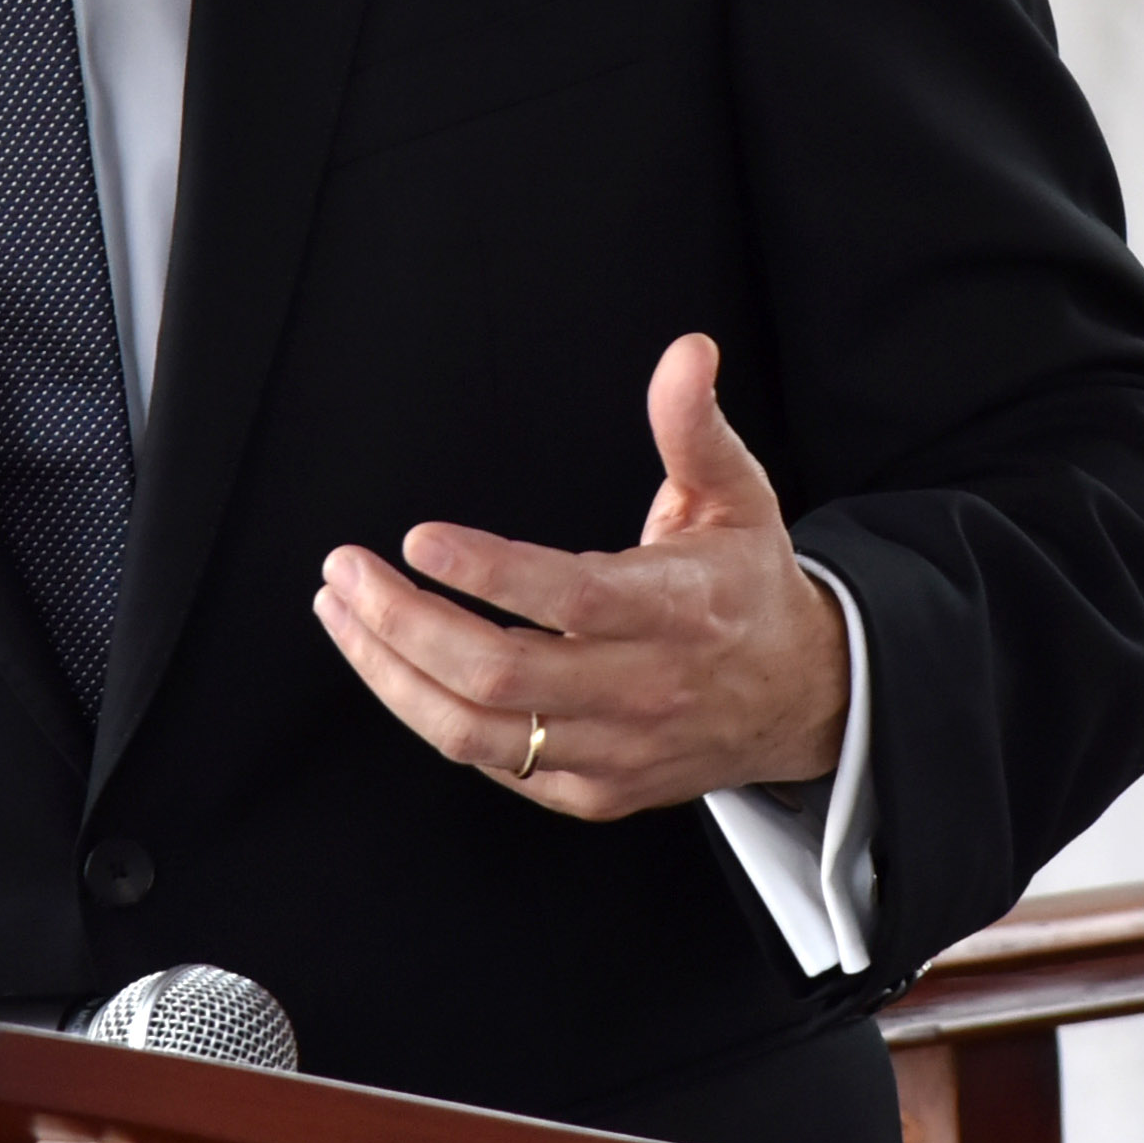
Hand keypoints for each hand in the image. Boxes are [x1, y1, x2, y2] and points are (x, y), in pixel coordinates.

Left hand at [311, 333, 849, 819]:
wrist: (803, 700)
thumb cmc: (747, 585)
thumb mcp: (737, 495)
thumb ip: (694, 425)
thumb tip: (686, 351)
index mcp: (675, 610)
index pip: (570, 598)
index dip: (488, 573)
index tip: (417, 538)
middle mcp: (643, 690)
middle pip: (500, 674)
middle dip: (403, 622)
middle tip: (343, 572)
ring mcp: (616, 751)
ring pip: (477, 733)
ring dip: (392, 674)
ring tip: (340, 615)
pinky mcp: (595, 792)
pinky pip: (492, 765)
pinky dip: (430, 715)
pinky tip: (392, 665)